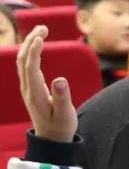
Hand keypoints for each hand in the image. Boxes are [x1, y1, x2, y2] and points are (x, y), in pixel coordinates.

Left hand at [17, 26, 75, 142]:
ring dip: (30, 44)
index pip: (31, 68)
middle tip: (43, 27)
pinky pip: (26, 65)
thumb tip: (60, 79)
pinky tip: (38, 45)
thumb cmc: (61, 128)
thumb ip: (62, 98)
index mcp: (35, 94)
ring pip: (23, 60)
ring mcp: (27, 87)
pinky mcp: (31, 87)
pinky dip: (31, 51)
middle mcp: (27, 88)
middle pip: (23, 59)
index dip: (34, 51)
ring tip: (41, 31)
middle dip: (31, 41)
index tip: (41, 37)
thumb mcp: (65, 116)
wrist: (51, 140)